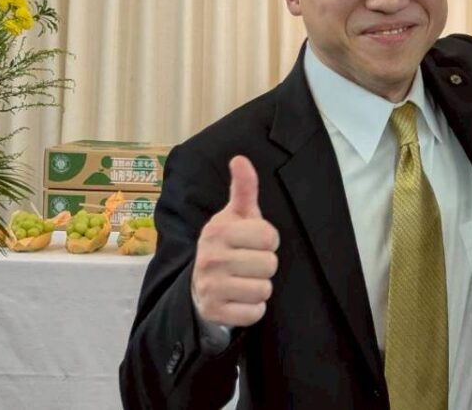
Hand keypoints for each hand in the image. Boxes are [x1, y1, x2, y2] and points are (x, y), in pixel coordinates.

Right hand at [191, 156, 279, 326]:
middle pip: (270, 264)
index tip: (253, 242)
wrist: (200, 285)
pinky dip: (253, 309)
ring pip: (264, 290)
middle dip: (265, 265)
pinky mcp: (214, 312)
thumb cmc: (229, 245)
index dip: (268, 241)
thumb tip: (240, 159)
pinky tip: (239, 299)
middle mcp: (210, 257)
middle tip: (247, 264)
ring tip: (243, 280)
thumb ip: (244, 189)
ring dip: (259, 287)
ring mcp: (210, 287)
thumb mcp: (236, 216)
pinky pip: (255, 312)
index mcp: (219, 230)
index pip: (270, 238)